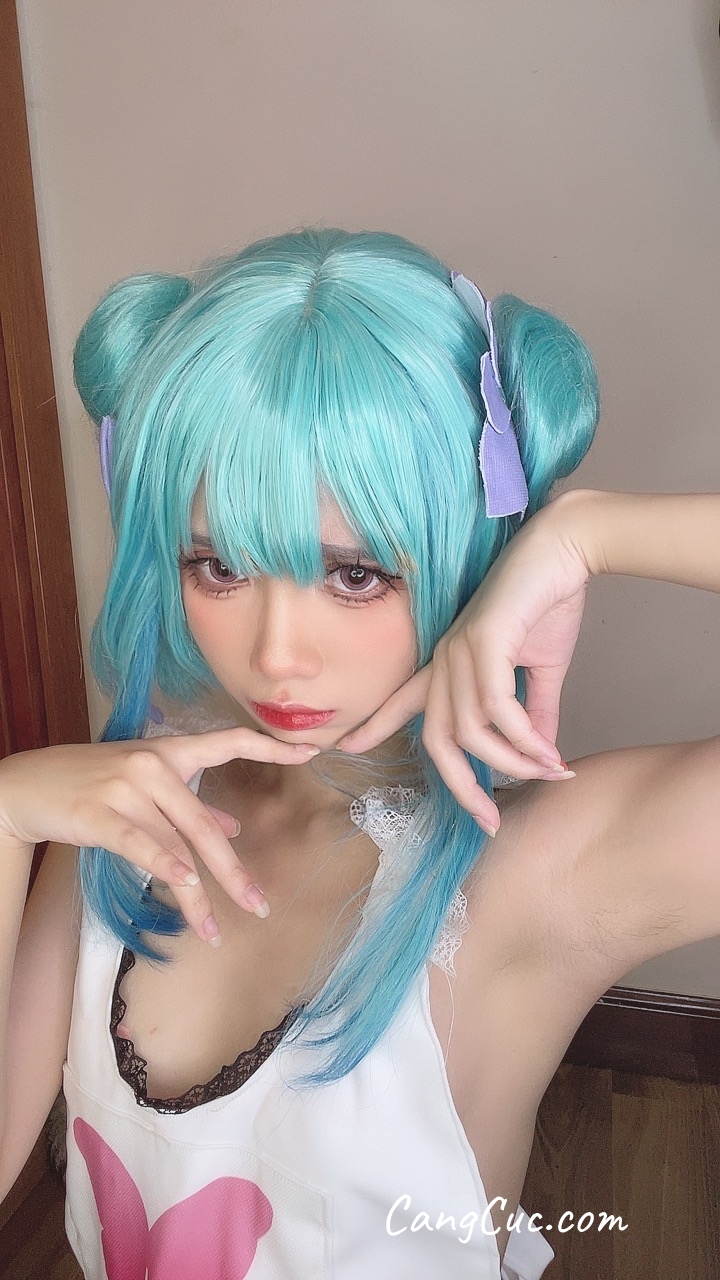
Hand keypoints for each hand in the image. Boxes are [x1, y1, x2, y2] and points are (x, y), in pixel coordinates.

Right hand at [0, 730, 318, 941]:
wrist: (31, 784)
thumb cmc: (93, 782)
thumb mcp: (144, 784)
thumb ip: (191, 804)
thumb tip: (232, 827)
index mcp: (171, 750)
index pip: (229, 741)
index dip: (270, 747)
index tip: (311, 751)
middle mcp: (154, 765)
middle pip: (205, 827)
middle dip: (233, 872)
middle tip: (259, 906)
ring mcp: (128, 788)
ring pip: (177, 848)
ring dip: (198, 896)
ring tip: (215, 930)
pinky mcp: (102, 814)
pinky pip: (142, 845)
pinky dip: (166, 868)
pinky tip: (186, 890)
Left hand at [337, 494, 591, 830]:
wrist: (563, 549)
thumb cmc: (548, 601)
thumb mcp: (541, 668)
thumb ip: (534, 711)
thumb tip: (543, 752)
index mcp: (449, 662)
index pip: (403, 701)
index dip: (374, 725)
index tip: (344, 749)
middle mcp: (446, 659)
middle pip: (436, 739)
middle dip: (461, 786)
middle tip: (488, 819)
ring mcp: (461, 651)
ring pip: (470, 731)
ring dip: (512, 760)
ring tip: (548, 769)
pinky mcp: (484, 642)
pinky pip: (496, 708)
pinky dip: (522, 737)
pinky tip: (548, 751)